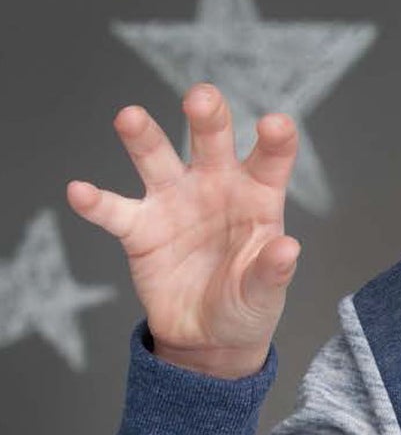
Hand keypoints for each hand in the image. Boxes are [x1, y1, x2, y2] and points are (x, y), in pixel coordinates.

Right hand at [66, 84, 300, 375]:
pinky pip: (114, 211)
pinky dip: (96, 202)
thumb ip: (273, 271)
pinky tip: (79, 191)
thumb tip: (287, 248)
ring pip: (157, 159)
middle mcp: (215, 186)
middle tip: (199, 97)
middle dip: (207, 117)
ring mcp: (174, 202)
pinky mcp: (140, 229)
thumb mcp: (265, 294)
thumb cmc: (246, 303)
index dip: (275, 139)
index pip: (271, 159)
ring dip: (143, 137)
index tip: (274, 125)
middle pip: (211, 141)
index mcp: (257, 196)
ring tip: (129, 117)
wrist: (208, 337)